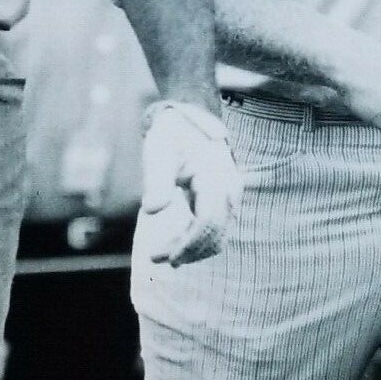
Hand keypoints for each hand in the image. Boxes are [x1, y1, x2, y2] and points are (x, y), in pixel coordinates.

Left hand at [141, 100, 241, 266]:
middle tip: (155, 258)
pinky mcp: (223, 199)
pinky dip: (197, 239)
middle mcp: (228, 188)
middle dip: (188, 251)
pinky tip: (177, 245)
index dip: (189, 244)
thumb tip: (151, 210)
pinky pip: (215, 226)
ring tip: (163, 256)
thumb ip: (156, 180)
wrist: (186, 121)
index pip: (208, 221)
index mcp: (215, 177)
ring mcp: (229, 194)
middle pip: (215, 232)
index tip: (166, 258)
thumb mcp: (159, 152)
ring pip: (217, 233)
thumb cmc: (171, 136)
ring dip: (193, 249)